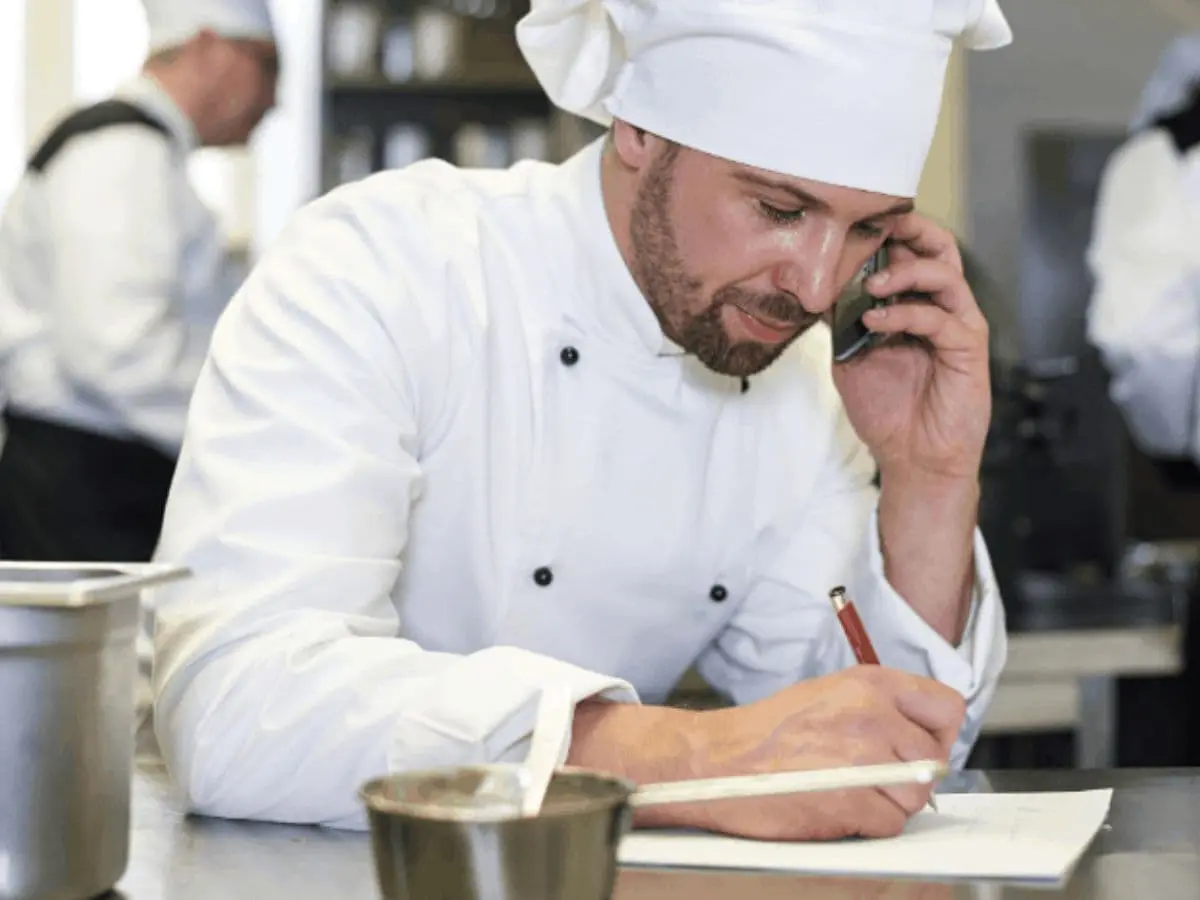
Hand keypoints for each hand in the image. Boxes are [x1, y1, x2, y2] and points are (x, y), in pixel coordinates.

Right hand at [662, 666, 964, 840]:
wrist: (719, 761)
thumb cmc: (767, 732)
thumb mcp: (829, 693)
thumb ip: (880, 707)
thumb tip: (920, 735)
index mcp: (871, 684)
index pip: (947, 707)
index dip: (938, 734)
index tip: (918, 747)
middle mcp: (874, 715)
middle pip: (933, 762)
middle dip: (909, 777)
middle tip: (871, 776)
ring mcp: (864, 758)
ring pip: (915, 797)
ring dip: (888, 803)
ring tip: (847, 790)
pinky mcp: (852, 800)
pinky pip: (890, 824)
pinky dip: (868, 824)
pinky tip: (836, 806)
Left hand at [832, 214, 990, 481]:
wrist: (912, 459)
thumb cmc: (886, 409)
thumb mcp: (849, 356)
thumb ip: (839, 320)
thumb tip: (813, 285)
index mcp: (916, 304)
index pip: (911, 252)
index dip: (888, 233)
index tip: (853, 223)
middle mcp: (941, 308)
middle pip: (940, 248)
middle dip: (909, 230)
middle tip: (875, 229)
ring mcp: (958, 326)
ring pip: (945, 274)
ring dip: (905, 272)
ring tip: (870, 284)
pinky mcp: (968, 350)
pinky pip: (941, 318)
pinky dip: (906, 313)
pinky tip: (875, 321)